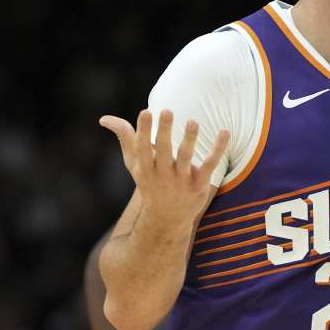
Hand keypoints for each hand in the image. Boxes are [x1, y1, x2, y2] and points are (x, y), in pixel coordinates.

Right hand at [99, 109, 229, 226]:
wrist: (167, 219)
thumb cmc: (150, 183)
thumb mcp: (134, 164)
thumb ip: (125, 138)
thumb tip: (104, 118)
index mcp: (145, 167)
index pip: (142, 147)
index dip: (143, 130)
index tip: (146, 112)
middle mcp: (162, 173)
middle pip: (162, 150)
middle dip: (163, 131)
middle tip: (166, 111)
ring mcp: (181, 180)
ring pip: (185, 157)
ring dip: (189, 139)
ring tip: (193, 121)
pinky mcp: (199, 184)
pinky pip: (209, 165)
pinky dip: (218, 149)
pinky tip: (225, 132)